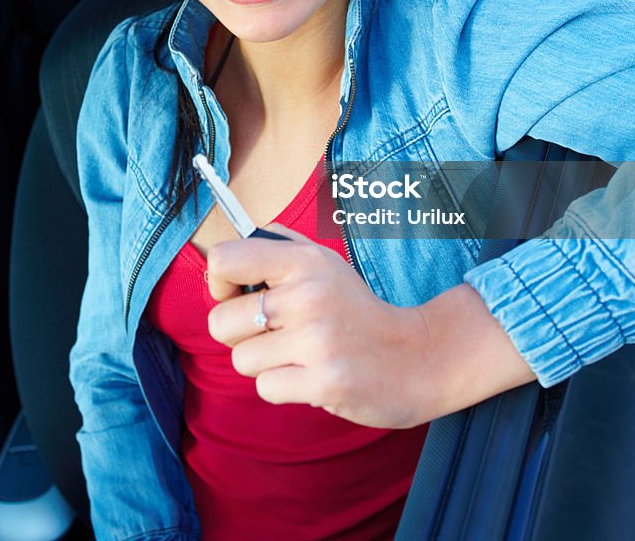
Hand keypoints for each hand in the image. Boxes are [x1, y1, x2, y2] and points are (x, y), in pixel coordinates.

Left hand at [206, 228, 535, 427]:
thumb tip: (225, 255)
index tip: (237, 293)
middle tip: (274, 333)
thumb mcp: (324, 262)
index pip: (226, 259)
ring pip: (241, 359)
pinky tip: (310, 375)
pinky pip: (265, 388)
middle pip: (221, 321)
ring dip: (264, 363)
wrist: (415, 356)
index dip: (219, 281)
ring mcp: (316, 340)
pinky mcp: (323, 381)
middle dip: (238, 334)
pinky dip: (282, 387)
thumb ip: (278, 248)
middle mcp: (307, 295)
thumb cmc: (357, 309)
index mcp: (304, 261)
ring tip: (299, 354)